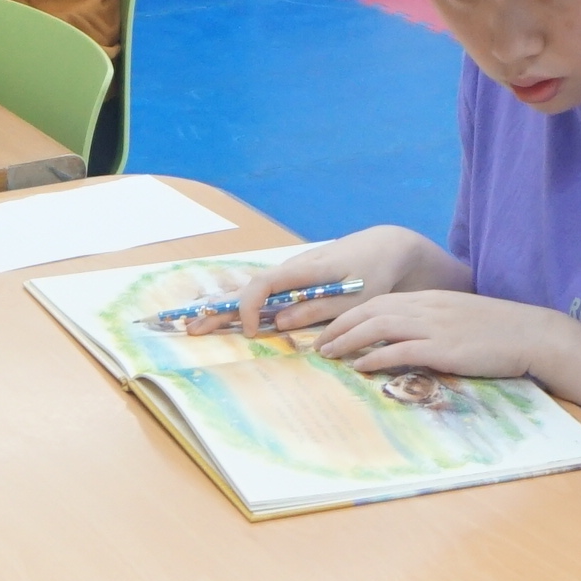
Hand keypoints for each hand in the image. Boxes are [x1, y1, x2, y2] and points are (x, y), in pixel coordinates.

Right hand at [184, 225, 442, 338]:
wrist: (388, 247)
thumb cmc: (375, 274)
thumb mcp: (354, 298)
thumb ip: (317, 310)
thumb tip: (280, 322)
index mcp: (305, 270)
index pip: (262, 285)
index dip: (250, 308)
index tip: (253, 333)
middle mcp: (293, 269)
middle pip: (247, 288)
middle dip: (219, 308)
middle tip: (192, 328)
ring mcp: (293, 273)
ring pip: (252, 291)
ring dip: (226, 309)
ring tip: (199, 325)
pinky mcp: (298, 279)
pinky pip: (264, 293)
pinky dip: (244, 306)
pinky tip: (225, 316)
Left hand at [305, 287, 560, 379]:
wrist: (532, 334)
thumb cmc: (497, 332)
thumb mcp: (457, 320)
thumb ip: (430, 325)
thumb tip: (404, 341)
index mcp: (429, 299)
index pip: (378, 301)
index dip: (349, 314)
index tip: (329, 329)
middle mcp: (427, 307)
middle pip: (371, 310)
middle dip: (339, 326)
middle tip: (317, 344)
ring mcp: (435, 326)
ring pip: (379, 326)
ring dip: (348, 340)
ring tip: (328, 355)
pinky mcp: (444, 347)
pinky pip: (401, 350)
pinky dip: (375, 357)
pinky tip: (359, 367)